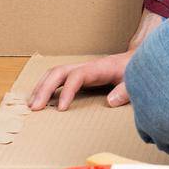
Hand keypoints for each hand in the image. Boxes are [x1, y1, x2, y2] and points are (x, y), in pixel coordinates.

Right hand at [27, 10, 164, 110]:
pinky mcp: (79, 75)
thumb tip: (110, 102)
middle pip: (59, 72)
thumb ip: (125, 91)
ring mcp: (81, 70)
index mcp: (98, 68)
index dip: (67, 91)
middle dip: (44, 89)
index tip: (60, 108)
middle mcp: (86, 67)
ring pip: (55, 74)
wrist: (137, 59)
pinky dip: (46, 87)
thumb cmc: (134, 71)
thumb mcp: (134, 80)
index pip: (77, 76)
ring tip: (32, 105)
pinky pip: (58, 78)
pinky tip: (40, 99)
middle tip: (35, 108)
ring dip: (41, 87)